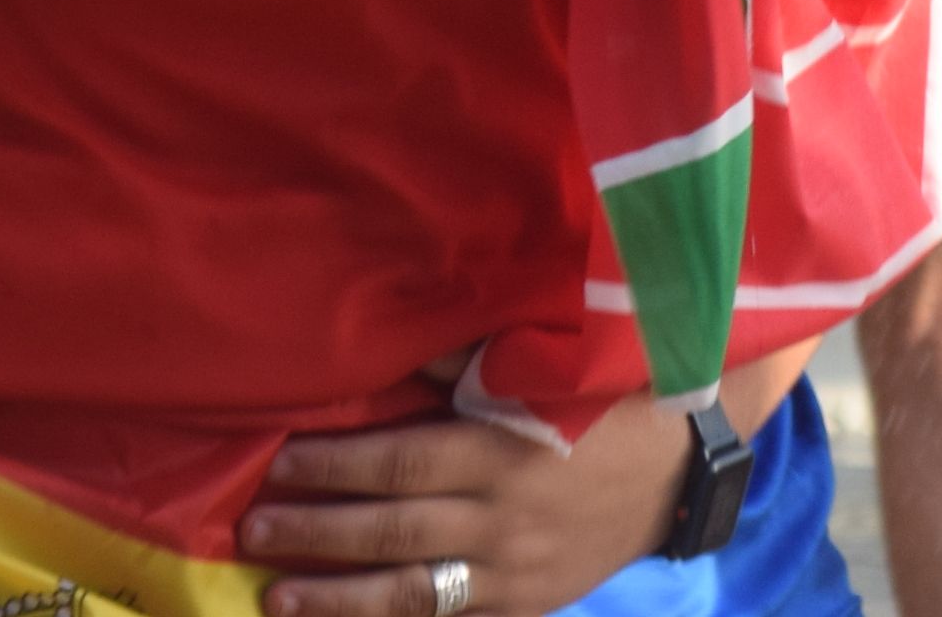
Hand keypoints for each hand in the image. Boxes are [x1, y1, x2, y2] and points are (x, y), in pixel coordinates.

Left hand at [242, 392, 695, 616]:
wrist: (689, 464)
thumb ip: (470, 363)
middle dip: (318, 534)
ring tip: (277, 597)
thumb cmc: (609, 397)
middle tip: (252, 533)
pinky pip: (453, 616)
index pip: (400, 463)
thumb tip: (400, 352)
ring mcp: (516, 571)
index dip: (335, 466)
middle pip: (394, 532)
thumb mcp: (547, 365)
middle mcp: (503, 519)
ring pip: (415, 592)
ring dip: (340, 596)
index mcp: (503, 451)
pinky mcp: (530, 601)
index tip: (279, 463)